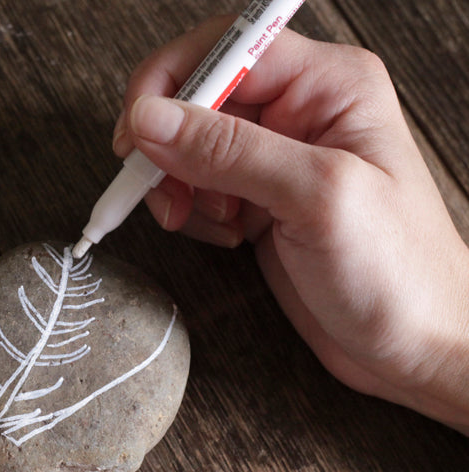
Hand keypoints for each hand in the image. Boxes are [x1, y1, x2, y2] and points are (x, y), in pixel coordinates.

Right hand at [114, 17, 468, 431]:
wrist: (411, 345)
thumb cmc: (396, 272)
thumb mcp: (314, 198)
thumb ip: (229, 152)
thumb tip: (150, 117)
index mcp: (328, 86)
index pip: (226, 49)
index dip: (172, 82)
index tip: (137, 130)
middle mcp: (300, 113)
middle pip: (199, 97)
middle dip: (169, 143)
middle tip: (162, 188)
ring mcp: (276, 159)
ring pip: (190, 145)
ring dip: (179, 183)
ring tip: (208, 221)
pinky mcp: (259, 200)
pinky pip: (199, 186)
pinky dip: (194, 212)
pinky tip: (227, 236)